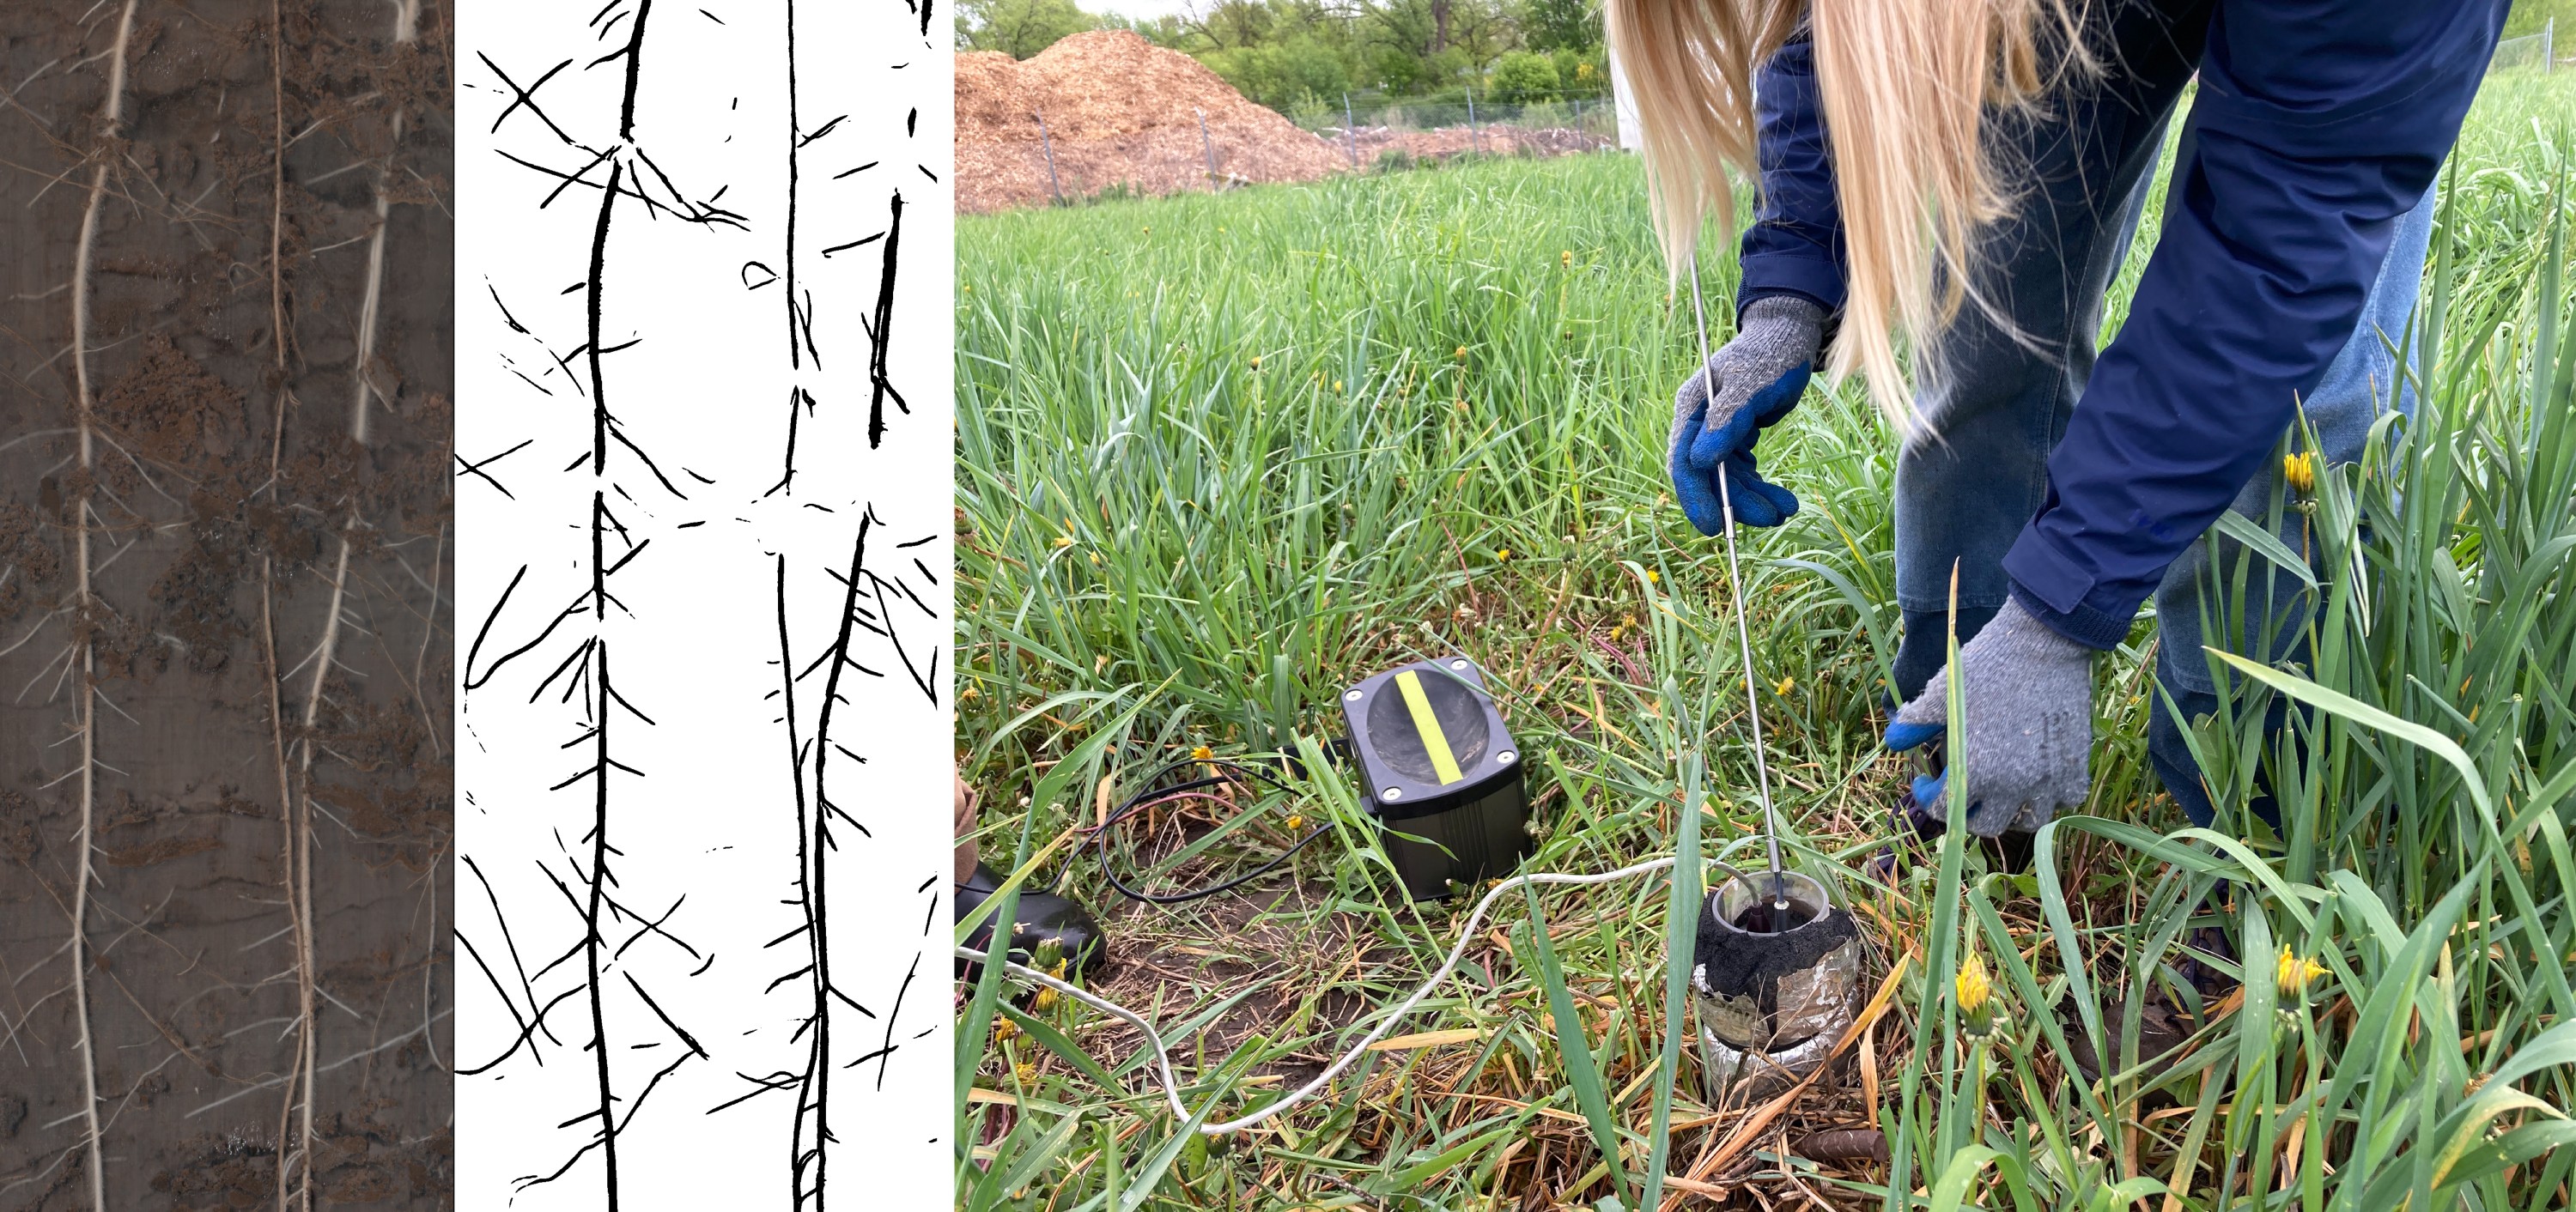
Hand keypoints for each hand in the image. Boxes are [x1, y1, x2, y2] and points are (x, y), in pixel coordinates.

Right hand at [1668, 296, 1822, 533]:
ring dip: (1754, 498)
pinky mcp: (1736, 435)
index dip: (1695, 497)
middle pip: (1706, 475)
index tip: (1714, 527)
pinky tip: (1780, 499)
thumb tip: (1699, 462)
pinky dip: (1760, 486)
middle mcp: (1699, 422)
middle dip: (1735, 501)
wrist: (1791, 335)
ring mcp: (1717, 430)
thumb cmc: (1772, 355)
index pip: (1684, 461)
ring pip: (1728, 478)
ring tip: (1786, 510)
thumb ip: (1725, 422)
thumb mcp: (1752, 386)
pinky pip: (1742, 471)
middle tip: (1770, 518)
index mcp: (1692, 408)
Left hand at [1882, 599, 2095, 836]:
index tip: (1926, 780)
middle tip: (1960, 788)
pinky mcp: (2075, 763)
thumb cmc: (1986, 665)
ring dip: (2010, 810)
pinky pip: (2067, 798)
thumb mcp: (1940, 693)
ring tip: (1999, 787)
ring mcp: (2049, 777)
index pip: (1945, 809)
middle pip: (1986, 825)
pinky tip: (2036, 777)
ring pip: (2029, 819)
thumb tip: (1894, 743)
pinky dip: (2052, 796)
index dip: (1929, 797)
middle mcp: (2014, 784)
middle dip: (1967, 811)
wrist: (2042, 642)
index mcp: (1976, 770)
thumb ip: (1914, 723)